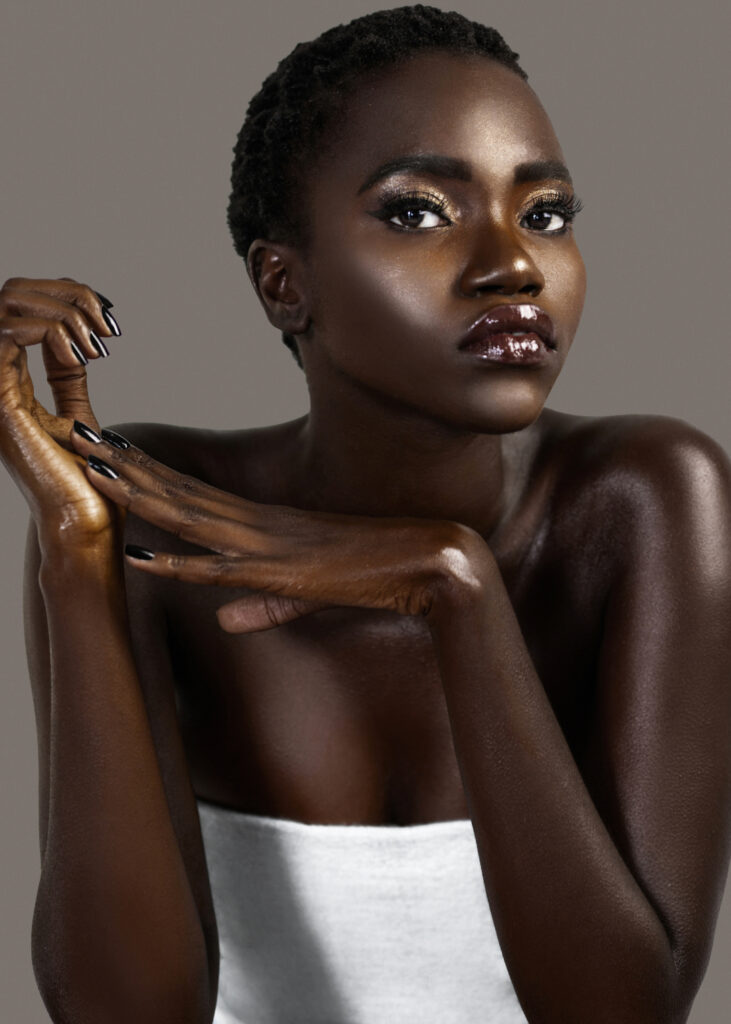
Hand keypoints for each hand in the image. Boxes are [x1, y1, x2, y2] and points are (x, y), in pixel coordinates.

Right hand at [0, 276, 120, 548]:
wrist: (86, 525)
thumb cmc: (86, 484)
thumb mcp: (78, 416)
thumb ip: (67, 378)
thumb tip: (75, 344)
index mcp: (11, 381)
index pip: (22, 307)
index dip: (66, 296)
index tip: (111, 321)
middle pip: (11, 293)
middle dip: (66, 294)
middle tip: (107, 321)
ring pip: (8, 305)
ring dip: (63, 309)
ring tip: (99, 339)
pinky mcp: (3, 405)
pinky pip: (6, 338)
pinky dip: (50, 331)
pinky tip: (86, 354)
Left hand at [68, 429, 484, 632]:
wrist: (432, 561)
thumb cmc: (380, 569)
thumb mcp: (313, 591)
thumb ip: (267, 602)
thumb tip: (228, 617)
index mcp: (265, 523)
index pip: (193, 493)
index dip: (147, 473)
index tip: (109, 452)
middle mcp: (260, 526)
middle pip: (179, 492)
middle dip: (126, 467)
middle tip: (79, 435)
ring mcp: (270, 546)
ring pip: (190, 518)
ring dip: (140, 497)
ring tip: (95, 471)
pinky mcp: (286, 573)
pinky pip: (221, 570)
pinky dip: (179, 565)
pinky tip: (143, 557)